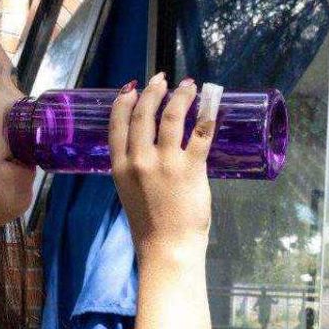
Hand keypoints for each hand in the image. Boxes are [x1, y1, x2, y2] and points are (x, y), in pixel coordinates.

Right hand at [109, 72, 213, 261]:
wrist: (167, 249)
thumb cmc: (150, 226)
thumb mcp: (130, 193)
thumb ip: (135, 170)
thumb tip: (151, 150)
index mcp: (120, 167)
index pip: (117, 124)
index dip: (124, 102)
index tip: (131, 88)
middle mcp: (140, 160)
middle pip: (144, 114)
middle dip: (153, 92)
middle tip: (162, 80)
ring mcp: (165, 163)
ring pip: (172, 117)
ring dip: (181, 97)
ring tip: (189, 86)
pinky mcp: (191, 169)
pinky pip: (201, 134)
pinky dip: (207, 115)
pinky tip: (211, 105)